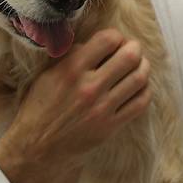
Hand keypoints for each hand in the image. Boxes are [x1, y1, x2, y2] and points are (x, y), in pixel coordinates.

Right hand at [0, 29, 150, 182]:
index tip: (115, 41)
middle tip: (132, 50)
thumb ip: (72, 56)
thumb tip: (99, 43)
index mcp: (71, 69)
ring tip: (139, 66)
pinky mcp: (111, 126)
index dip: (116, 36)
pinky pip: (140, 103)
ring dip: (143, 67)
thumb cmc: (40, 107)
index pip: (108, 39)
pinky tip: (140, 87)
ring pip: (139, 78)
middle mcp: (89, 87)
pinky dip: (145, 90)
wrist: (37, 146)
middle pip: (130, 56)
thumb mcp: (48, 74)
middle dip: (135, 48)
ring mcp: (102, 108)